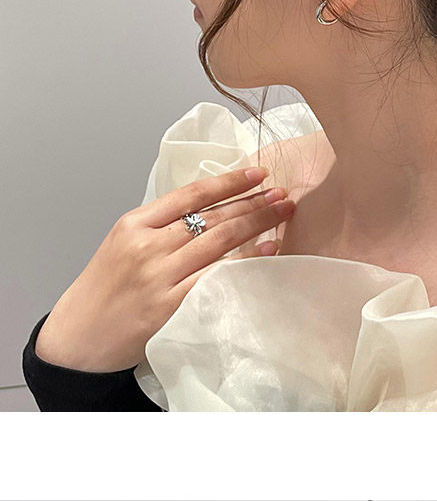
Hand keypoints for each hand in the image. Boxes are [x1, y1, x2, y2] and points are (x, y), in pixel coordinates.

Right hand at [34, 167, 294, 372]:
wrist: (76, 342)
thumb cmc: (103, 291)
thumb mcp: (123, 244)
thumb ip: (161, 225)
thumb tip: (213, 206)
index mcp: (135, 224)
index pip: (192, 194)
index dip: (230, 181)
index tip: (259, 173)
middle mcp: (148, 246)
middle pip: (212, 216)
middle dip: (253, 202)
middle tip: (284, 193)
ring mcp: (159, 277)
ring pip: (219, 241)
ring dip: (257, 224)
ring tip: (283, 212)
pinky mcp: (170, 307)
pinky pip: (218, 277)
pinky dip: (247, 261)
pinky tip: (268, 251)